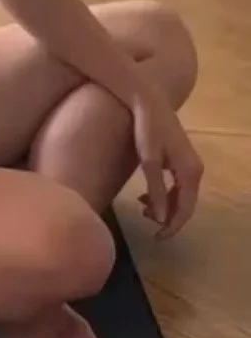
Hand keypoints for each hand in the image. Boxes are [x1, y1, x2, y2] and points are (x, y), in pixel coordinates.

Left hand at [132, 88, 203, 238]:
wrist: (146, 99)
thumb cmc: (146, 128)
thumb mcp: (148, 160)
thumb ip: (156, 190)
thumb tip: (161, 219)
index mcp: (190, 171)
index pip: (186, 209)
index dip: (172, 226)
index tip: (157, 238)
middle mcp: (195, 169)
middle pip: (186, 204)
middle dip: (168, 218)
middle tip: (149, 226)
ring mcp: (189, 163)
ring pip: (181, 195)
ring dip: (165, 206)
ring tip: (143, 209)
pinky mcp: (180, 158)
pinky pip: (177, 185)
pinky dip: (165, 194)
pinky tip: (147, 196)